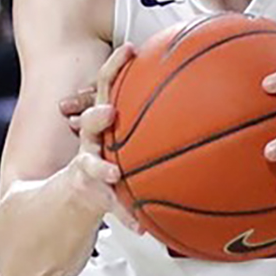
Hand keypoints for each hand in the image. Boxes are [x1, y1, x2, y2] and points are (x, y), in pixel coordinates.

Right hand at [63, 42, 141, 232]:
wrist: (67, 199)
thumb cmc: (106, 161)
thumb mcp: (127, 136)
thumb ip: (156, 119)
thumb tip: (207, 101)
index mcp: (102, 122)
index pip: (104, 88)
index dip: (114, 67)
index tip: (130, 49)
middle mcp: (91, 141)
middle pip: (90, 123)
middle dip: (98, 117)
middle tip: (109, 112)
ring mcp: (87, 167)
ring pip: (91, 164)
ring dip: (102, 167)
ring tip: (113, 172)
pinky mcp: (90, 194)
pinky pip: (110, 206)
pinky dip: (127, 215)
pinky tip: (141, 226)